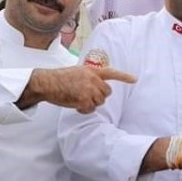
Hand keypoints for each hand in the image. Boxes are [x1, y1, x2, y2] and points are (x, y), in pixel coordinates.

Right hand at [22, 66, 136, 112]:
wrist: (46, 82)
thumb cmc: (60, 78)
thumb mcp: (78, 72)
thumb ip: (90, 77)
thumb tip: (100, 87)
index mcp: (92, 71)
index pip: (112, 73)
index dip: (124, 77)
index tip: (135, 79)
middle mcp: (93, 79)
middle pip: (107, 93)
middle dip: (98, 97)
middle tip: (85, 95)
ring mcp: (89, 89)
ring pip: (100, 102)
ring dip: (91, 104)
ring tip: (77, 98)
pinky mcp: (83, 99)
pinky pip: (91, 109)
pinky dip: (84, 110)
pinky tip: (75, 104)